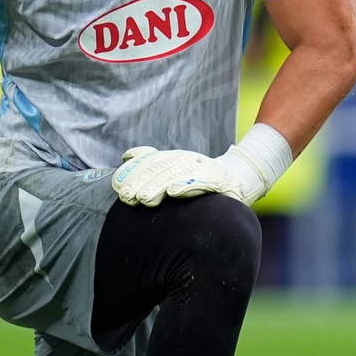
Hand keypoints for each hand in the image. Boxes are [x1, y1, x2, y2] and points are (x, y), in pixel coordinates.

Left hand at [111, 147, 243, 207]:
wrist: (238, 180)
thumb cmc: (200, 178)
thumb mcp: (175, 169)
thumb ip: (151, 162)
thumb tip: (127, 156)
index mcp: (176, 157)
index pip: (150, 162)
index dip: (133, 172)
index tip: (116, 186)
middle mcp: (188, 160)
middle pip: (160, 168)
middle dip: (141, 182)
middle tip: (126, 197)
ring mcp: (204, 168)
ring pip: (177, 175)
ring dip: (158, 186)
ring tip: (144, 199)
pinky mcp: (218, 180)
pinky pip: (202, 182)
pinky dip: (187, 185)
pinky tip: (174, 193)